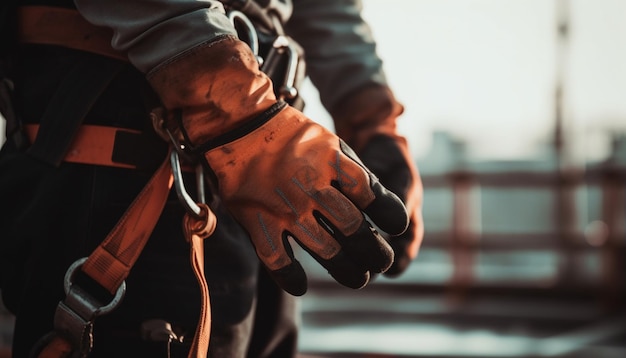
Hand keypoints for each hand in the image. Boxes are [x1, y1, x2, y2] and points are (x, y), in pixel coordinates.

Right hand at [148, 36, 408, 294]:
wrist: (239, 122)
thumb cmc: (288, 132)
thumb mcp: (329, 141)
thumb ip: (352, 170)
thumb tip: (377, 200)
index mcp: (333, 164)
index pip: (373, 196)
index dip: (391, 215)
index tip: (397, 226)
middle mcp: (313, 188)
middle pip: (355, 229)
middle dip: (375, 251)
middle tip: (382, 260)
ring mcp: (285, 208)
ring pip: (326, 250)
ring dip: (348, 270)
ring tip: (360, 278)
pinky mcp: (259, 221)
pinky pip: (278, 259)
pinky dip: (291, 277)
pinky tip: (300, 285)